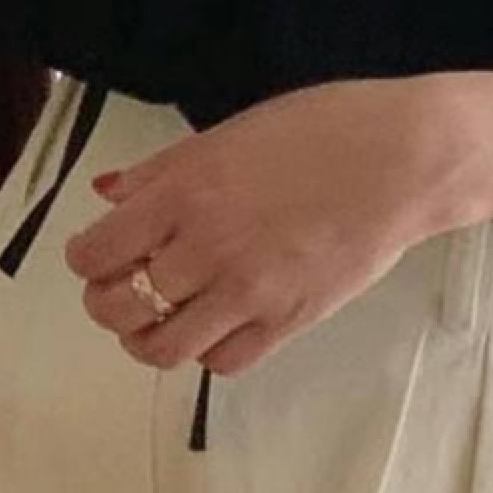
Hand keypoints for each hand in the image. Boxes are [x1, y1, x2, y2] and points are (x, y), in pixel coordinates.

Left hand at [61, 71, 492, 376]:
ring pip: (163, 349)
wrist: (405, 160)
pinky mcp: (288, 321)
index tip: (98, 254)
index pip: (96, 253)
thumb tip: (107, 193)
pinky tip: (215, 323)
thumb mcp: (229, 133)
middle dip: (107, 303)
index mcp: (184, 193)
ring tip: (161, 317)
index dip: (86, 259)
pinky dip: (207, 351)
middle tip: (121, 290)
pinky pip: (222, 362)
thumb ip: (162, 171)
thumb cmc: (322, 130)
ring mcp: (248, 292)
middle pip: (118, 308)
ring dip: (147, 339)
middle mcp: (207, 248)